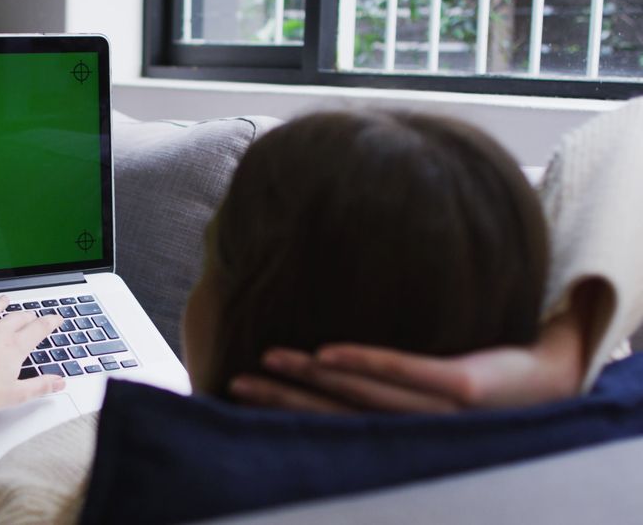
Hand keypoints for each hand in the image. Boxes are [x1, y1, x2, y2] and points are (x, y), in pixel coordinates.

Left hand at [0, 296, 65, 412]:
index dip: (50, 322)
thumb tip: (58, 382)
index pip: (38, 329)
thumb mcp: (17, 394)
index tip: (56, 319)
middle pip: (16, 318)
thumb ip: (40, 386)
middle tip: (32, 316)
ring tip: (4, 300)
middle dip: (27, 316)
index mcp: (13, 347)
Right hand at [228, 280, 604, 413]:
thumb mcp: (421, 397)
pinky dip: (363, 362)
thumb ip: (378, 388)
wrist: (551, 381)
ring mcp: (439, 412)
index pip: (330, 426)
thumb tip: (326, 367)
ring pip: (360, 393)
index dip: (285, 413)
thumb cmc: (476, 389)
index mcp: (399, 435)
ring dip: (308, 376)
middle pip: (334, 414)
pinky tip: (327, 352)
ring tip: (270, 357)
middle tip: (237, 384)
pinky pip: (405, 371)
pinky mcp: (464, 385)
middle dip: (282, 400)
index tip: (241, 396)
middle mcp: (414, 432)